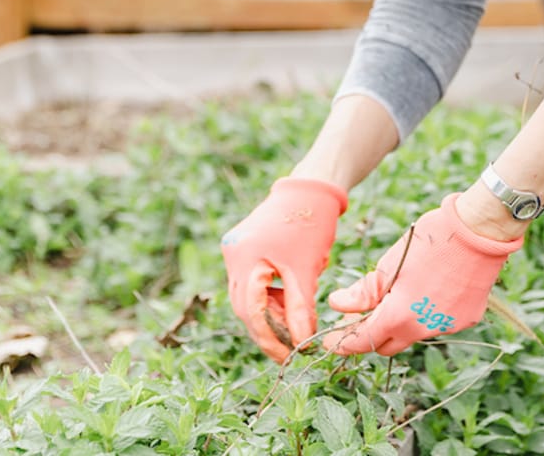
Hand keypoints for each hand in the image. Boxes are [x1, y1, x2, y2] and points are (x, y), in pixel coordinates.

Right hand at [220, 177, 347, 362]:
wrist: (310, 188)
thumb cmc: (311, 224)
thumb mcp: (307, 270)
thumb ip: (300, 308)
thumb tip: (300, 343)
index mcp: (244, 258)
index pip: (251, 310)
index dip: (270, 338)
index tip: (290, 356)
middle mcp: (232, 255)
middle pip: (245, 307)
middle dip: (269, 331)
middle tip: (291, 351)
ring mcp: (235, 251)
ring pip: (248, 297)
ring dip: (270, 315)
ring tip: (295, 327)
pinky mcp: (244, 249)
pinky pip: (252, 284)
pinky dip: (270, 298)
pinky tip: (288, 303)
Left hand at [323, 193, 523, 356]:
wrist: (479, 231)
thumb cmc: (430, 241)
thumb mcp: (390, 263)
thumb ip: (364, 291)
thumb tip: (338, 304)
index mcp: (399, 316)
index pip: (363, 340)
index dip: (343, 343)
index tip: (330, 342)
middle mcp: (423, 330)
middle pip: (389, 344)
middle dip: (372, 334)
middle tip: (362, 314)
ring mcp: (448, 327)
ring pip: (415, 332)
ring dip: (403, 320)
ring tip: (403, 289)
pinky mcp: (466, 320)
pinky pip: (439, 322)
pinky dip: (429, 311)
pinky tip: (432, 287)